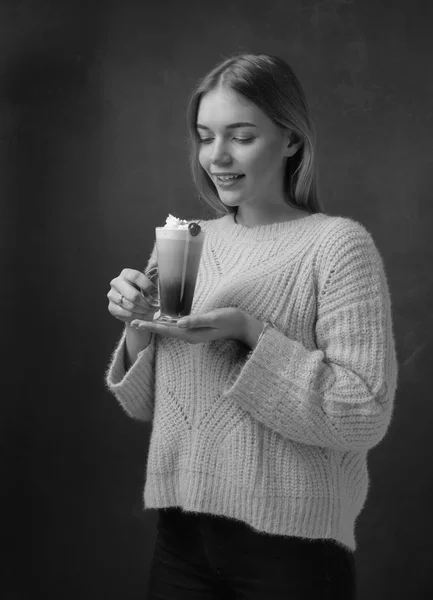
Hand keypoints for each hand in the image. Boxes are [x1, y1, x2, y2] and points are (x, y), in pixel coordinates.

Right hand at [107, 264, 158, 324]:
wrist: (134, 303)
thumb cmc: (143, 291)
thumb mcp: (149, 282)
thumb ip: (154, 276)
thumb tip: (159, 266)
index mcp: (126, 273)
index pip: (136, 277)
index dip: (148, 286)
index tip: (157, 294)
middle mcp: (116, 282)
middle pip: (133, 295)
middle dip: (147, 304)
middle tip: (155, 307)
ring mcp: (112, 295)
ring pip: (130, 306)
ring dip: (143, 311)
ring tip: (151, 311)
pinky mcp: (111, 307)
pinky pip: (126, 314)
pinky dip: (137, 316)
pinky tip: (143, 315)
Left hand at [130, 307, 249, 344]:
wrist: (243, 325)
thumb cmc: (230, 319)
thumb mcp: (214, 318)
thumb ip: (197, 321)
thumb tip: (179, 323)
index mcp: (192, 334)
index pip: (166, 330)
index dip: (151, 326)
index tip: (137, 323)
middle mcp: (190, 335)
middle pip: (165, 331)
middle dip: (149, 326)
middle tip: (132, 321)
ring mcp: (193, 332)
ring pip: (169, 329)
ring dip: (156, 325)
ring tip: (141, 320)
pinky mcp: (196, 328)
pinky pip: (177, 327)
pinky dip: (166, 323)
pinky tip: (160, 319)